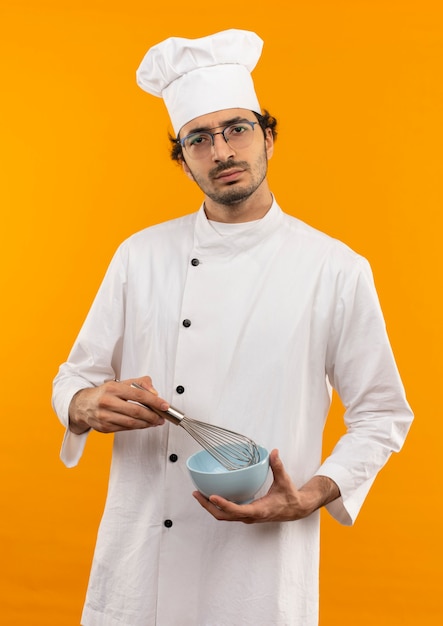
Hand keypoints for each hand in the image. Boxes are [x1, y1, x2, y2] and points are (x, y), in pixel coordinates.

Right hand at [68, 376, 168, 434]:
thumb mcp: (121, 383)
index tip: (164, 406)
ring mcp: (105, 416)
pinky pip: (125, 429)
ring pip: (132, 423)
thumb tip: (154, 393)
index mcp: (113, 388)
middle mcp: (107, 402)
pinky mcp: (104, 428)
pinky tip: (144, 424)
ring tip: (155, 421)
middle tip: (161, 417)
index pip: (139, 395)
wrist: (83, 405)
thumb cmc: (105, 393)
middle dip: (152, 416)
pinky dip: (137, 427)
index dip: (154, 401)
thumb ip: (140, 384)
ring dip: (147, 424)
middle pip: (136, 411)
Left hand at [192, 449, 339, 523]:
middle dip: (208, 507)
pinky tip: (210, 496)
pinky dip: (217, 506)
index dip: (224, 504)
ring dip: (210, 507)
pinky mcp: (245, 515)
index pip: (237, 510)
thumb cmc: (289, 496)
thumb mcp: (284, 481)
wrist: (295, 509)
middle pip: (224, 516)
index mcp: (260, 510)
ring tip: (198, 495)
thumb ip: (278, 466)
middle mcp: (251, 516)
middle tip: (196, 494)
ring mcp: (247, 517)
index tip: (212, 496)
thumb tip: (274, 452)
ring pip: (224, 516)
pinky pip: (228, 513)